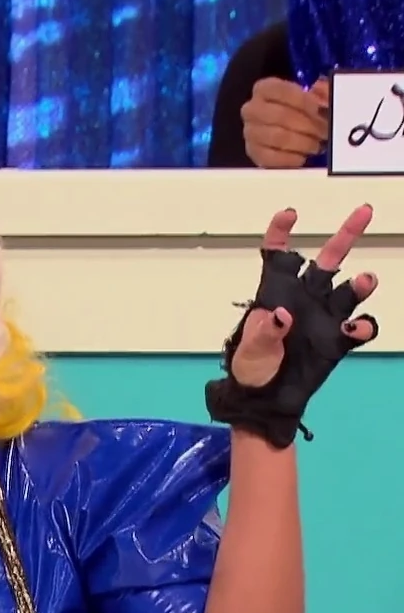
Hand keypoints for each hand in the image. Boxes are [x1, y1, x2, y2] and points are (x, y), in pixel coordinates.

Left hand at [205, 205, 378, 446]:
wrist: (265, 401)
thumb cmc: (250, 370)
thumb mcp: (248, 352)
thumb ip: (265, 332)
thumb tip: (284, 316)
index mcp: (274, 294)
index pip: (278, 256)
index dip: (282, 232)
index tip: (290, 214)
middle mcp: (303, 298)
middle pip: (328, 259)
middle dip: (345, 235)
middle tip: (364, 212)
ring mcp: (324, 318)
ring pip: (349, 290)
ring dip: (360, 283)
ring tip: (365, 281)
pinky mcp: (337, 341)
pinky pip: (359, 328)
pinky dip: (363, 326)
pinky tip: (356, 329)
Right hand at [242, 76, 328, 168]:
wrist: (283, 131)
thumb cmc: (298, 110)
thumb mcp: (310, 96)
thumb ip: (321, 92)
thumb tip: (323, 90)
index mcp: (264, 89)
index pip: (281, 91)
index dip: (302, 100)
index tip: (319, 109)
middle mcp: (251, 110)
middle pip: (281, 116)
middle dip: (307, 124)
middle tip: (324, 131)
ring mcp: (250, 133)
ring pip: (278, 138)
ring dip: (302, 142)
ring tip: (315, 145)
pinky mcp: (253, 154)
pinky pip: (271, 158)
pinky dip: (290, 159)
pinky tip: (302, 157)